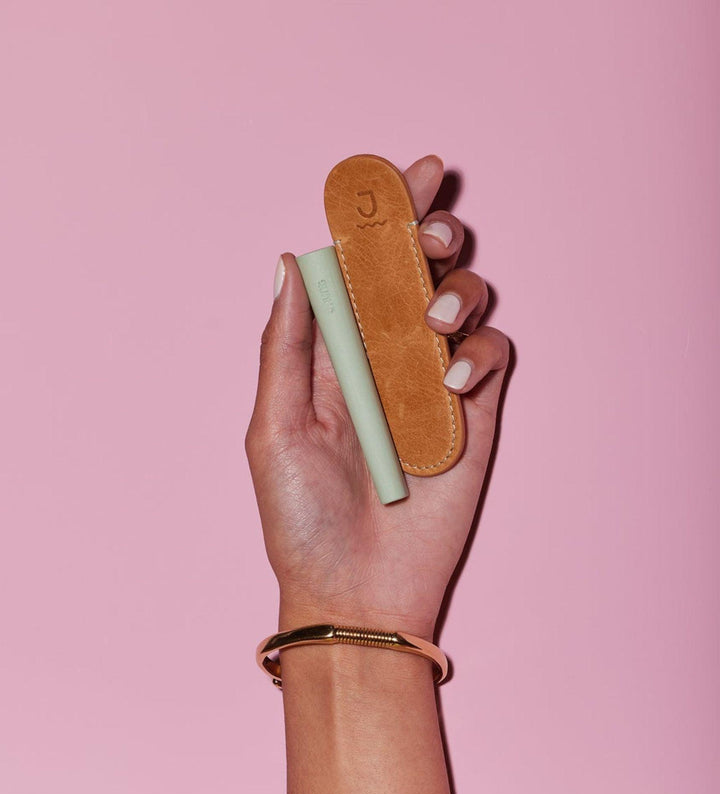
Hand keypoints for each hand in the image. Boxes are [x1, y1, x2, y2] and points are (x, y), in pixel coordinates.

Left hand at [245, 155, 509, 639]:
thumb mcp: (274, 427)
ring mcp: (434, 385)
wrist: (355, 590)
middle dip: (432, 236)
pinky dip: (482, 350)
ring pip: (465, 302)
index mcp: (334, 354)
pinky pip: (493, 354)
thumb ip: (286, 344)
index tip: (408, 175)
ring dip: (457, 291)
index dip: (385, 219)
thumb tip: (290, 258)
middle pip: (421, 272)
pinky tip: (456, 377)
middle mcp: (387, 359)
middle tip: (431, 236)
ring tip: (433, 326)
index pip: (362, 270)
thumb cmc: (301, 518)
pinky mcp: (476, 416)